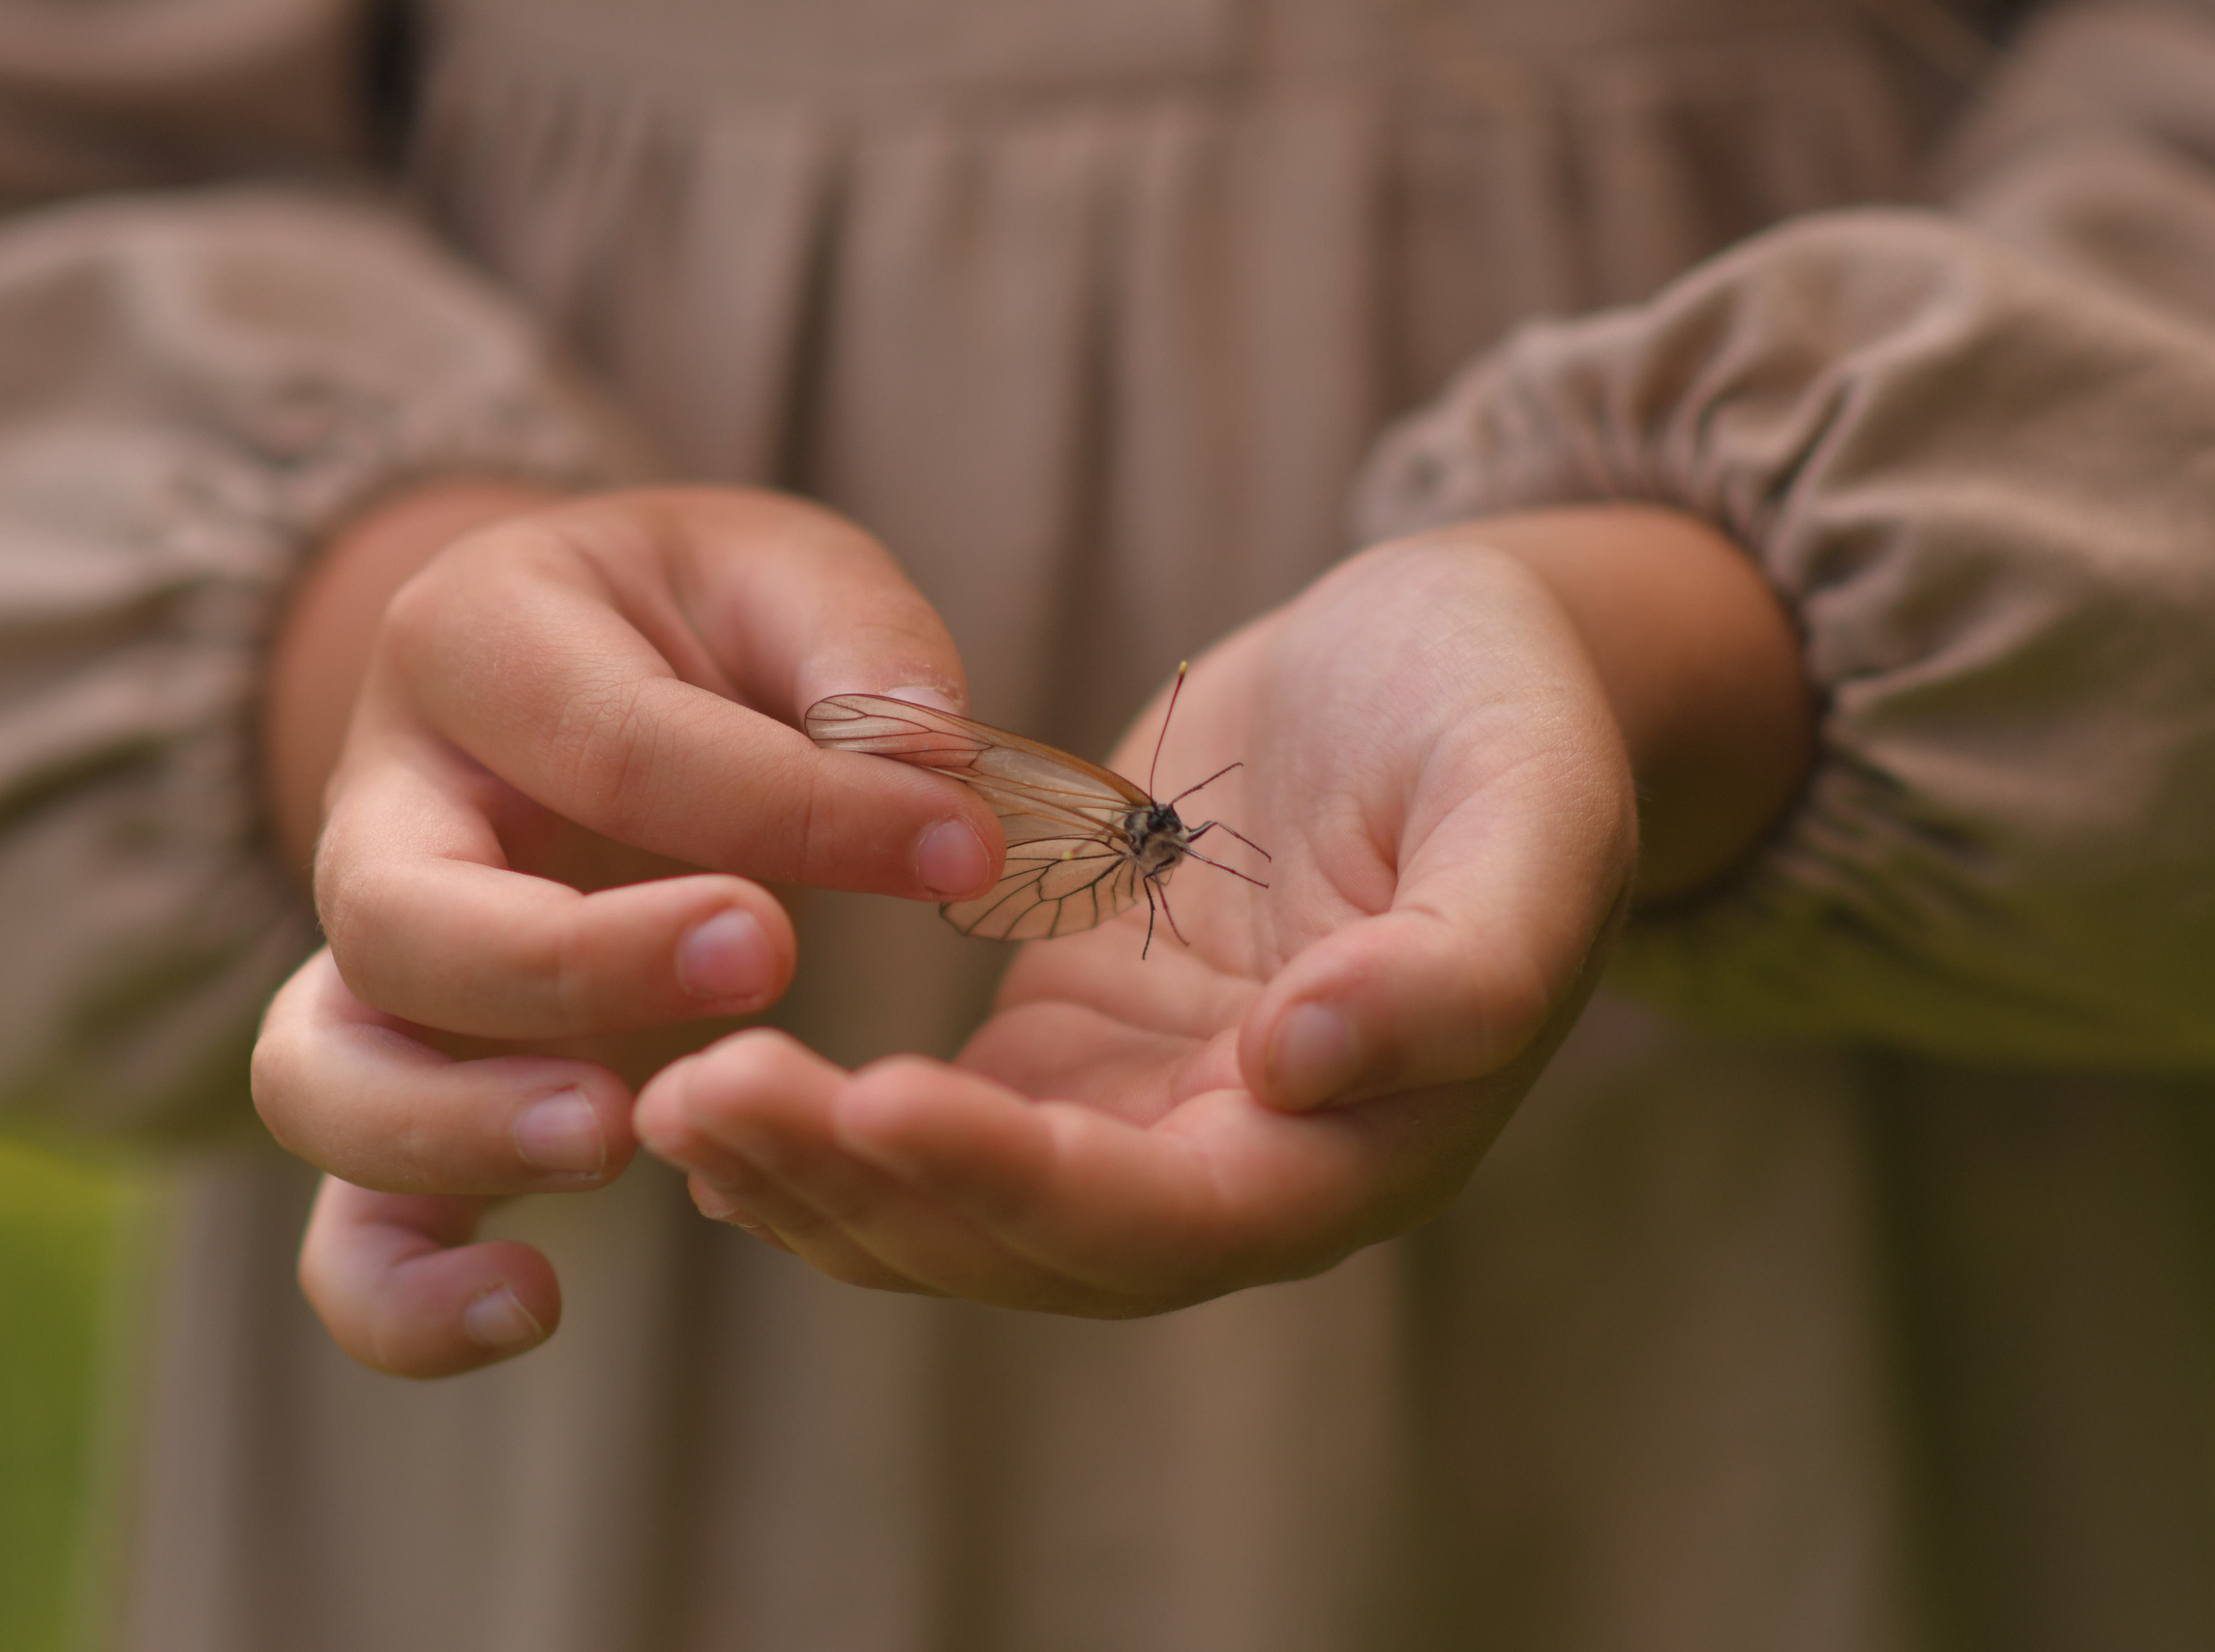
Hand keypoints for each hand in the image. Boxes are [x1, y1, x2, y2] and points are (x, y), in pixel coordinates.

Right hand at [250, 484, 1005, 1374]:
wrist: (586, 665)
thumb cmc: (701, 624)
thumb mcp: (789, 576)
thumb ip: (860, 646)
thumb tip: (930, 755)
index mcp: (476, 644)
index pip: (614, 744)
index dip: (796, 804)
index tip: (959, 848)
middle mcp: (383, 810)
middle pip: (399, 914)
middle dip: (580, 958)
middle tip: (765, 957)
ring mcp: (374, 970)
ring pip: (322, 1074)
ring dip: (462, 1125)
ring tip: (620, 1133)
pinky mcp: (407, 1094)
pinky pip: (345, 1225)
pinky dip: (402, 1295)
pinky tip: (533, 1306)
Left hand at [633, 508, 1813, 1314]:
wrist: (1454, 654)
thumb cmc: (1512, 714)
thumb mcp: (1536, 808)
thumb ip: (1465, 960)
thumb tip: (1305, 1069)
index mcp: (1372, 1142)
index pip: (1183, 1215)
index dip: (1030, 1182)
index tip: (879, 1103)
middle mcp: (1253, 1166)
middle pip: (1046, 1243)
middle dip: (874, 1190)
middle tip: (705, 1099)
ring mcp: (1155, 1115)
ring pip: (971, 1211)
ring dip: (825, 1179)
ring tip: (678, 1105)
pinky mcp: (1081, 1050)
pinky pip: (945, 1130)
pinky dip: (835, 1133)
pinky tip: (718, 1091)